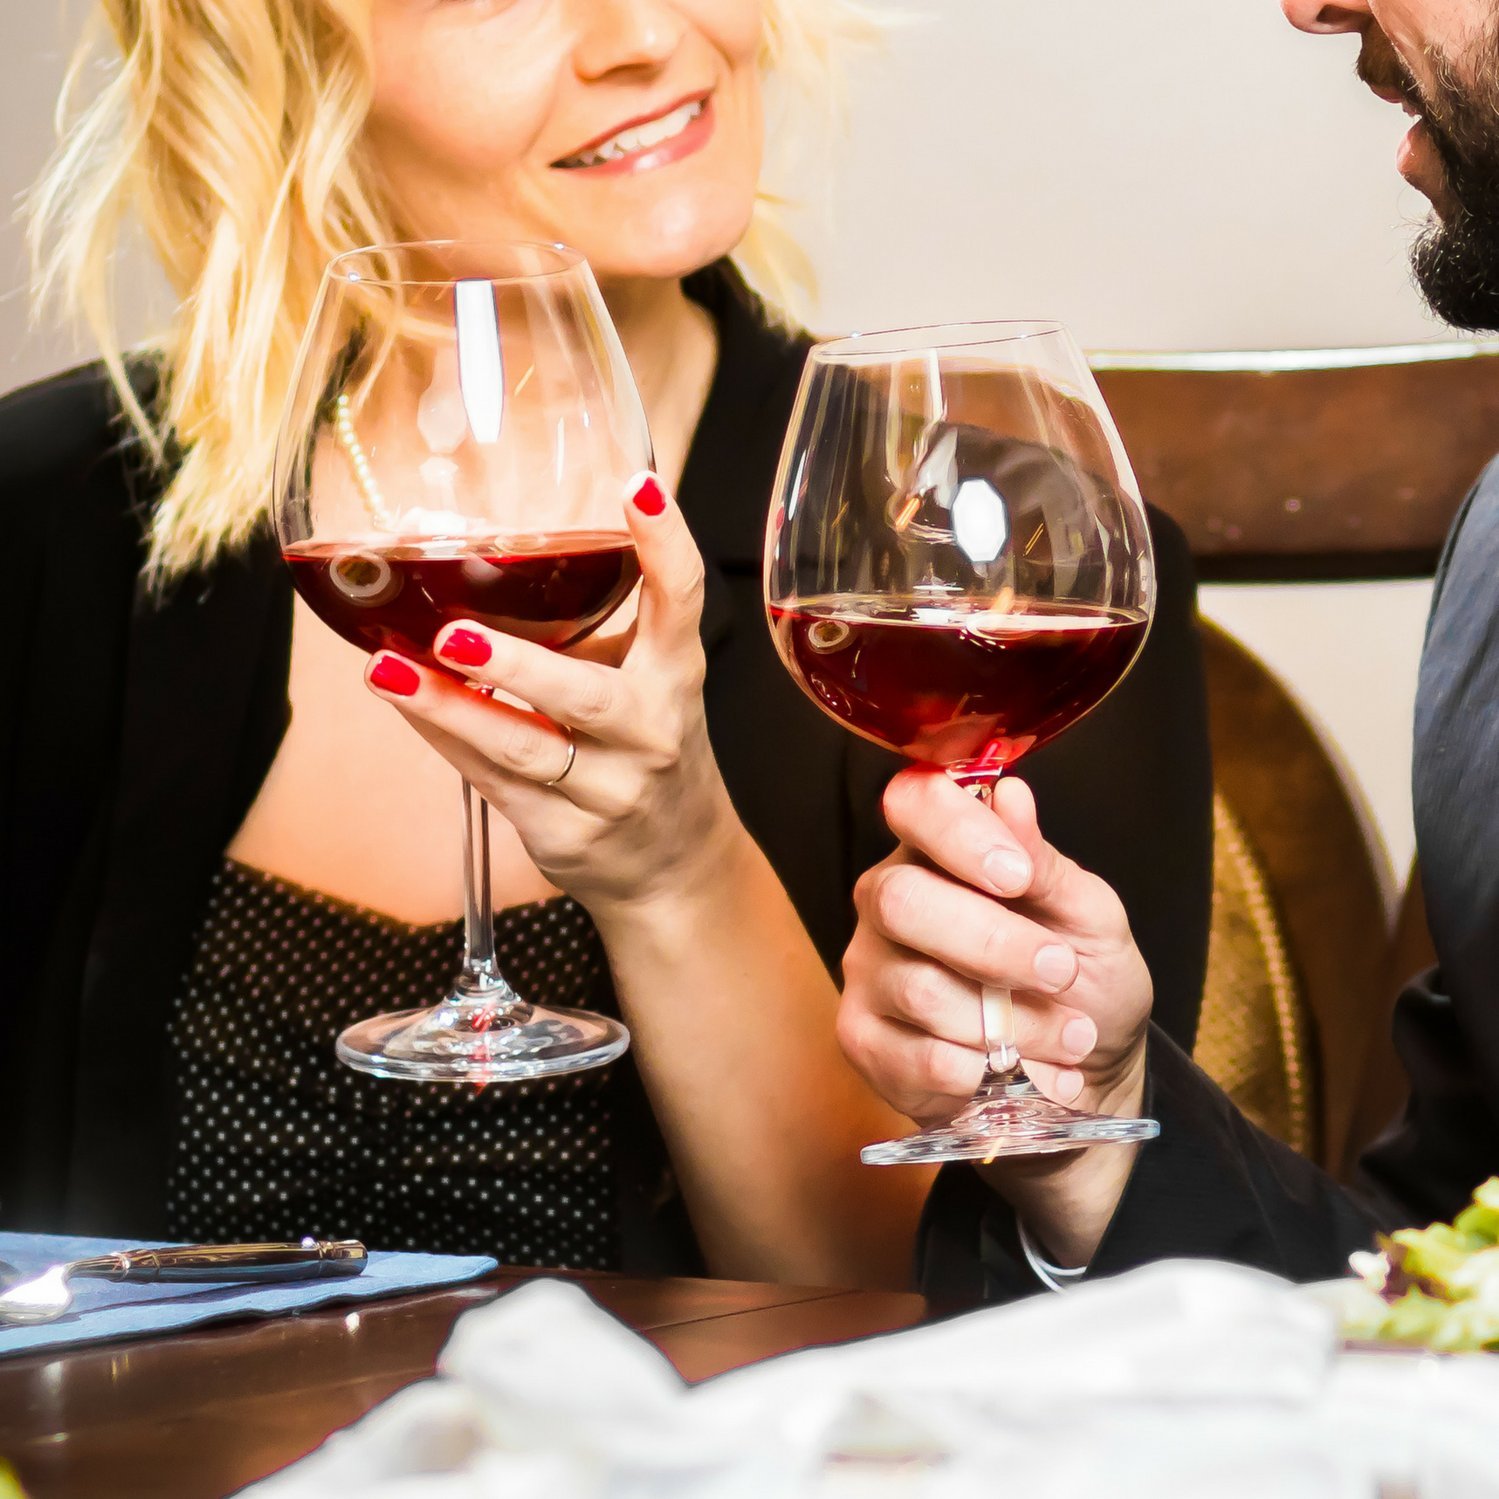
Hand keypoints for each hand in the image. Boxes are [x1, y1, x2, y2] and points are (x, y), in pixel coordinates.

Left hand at [363, 472, 739, 917]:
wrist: (672, 863)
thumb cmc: (638, 744)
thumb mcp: (634, 677)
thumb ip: (570, 621)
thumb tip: (448, 533)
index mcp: (674, 675)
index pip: (681, 602)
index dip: (666, 544)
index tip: (639, 488)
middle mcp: (650, 732)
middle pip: (587, 697)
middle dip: (520, 667)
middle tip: (454, 635)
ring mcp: (608, 790)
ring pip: (522, 747)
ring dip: (450, 709)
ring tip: (385, 671)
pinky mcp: (564, 835)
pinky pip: (491, 780)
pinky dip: (443, 737)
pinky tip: (403, 701)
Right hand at [838, 769, 1155, 1262]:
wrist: (1086, 1074)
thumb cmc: (1084, 980)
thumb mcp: (1090, 916)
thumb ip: (1045, 863)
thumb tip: (1011, 795)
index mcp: (939, 849)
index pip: (912, 803)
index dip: (956, 832)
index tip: (1015, 876)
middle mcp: (888, 900)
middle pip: (900, 901)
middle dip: (992, 944)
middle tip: (1060, 972)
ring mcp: (869, 971)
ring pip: (916, 988)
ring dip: (1009, 1023)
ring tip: (1068, 1039)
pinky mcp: (864, 1041)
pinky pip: (908, 1055)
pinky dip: (977, 1072)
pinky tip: (1019, 1074)